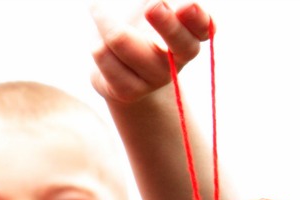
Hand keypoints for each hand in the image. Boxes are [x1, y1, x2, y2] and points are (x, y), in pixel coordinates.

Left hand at [90, 1, 212, 103]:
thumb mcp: (152, 8)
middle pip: (176, 40)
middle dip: (165, 21)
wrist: (118, 68)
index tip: (184, 6)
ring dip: (105, 19)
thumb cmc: (137, 29)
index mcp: (190, 37)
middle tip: (151, 6)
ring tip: (98, 10)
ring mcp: (154, 79)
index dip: (196, 17)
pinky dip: (96, 40)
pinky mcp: (129, 91)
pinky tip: (97, 39)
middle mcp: (176, 62)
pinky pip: (103, 55)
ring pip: (122, 39)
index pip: (204, 28)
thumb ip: (160, 1)